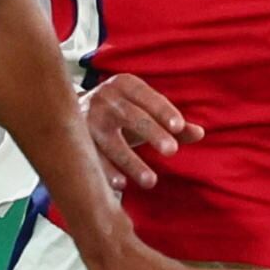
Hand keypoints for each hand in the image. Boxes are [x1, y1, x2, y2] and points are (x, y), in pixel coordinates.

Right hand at [82, 74, 198, 191]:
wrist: (69, 111)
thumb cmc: (119, 113)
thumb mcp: (144, 112)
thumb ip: (171, 122)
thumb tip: (200, 133)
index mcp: (125, 85)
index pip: (147, 97)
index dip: (163, 110)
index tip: (179, 126)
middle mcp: (105, 99)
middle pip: (131, 116)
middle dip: (152, 133)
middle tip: (172, 151)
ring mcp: (87, 119)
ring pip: (111, 142)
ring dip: (131, 162)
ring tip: (151, 181)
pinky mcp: (75, 140)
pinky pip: (92, 158)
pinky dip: (106, 171)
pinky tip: (121, 185)